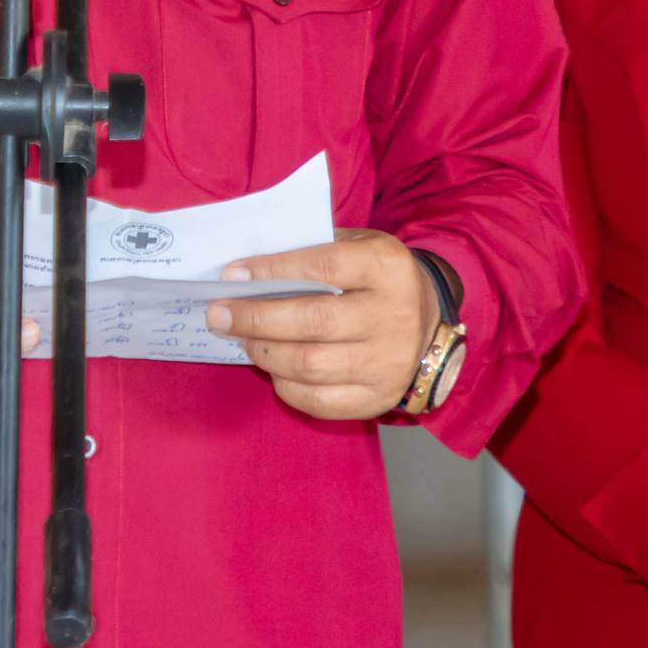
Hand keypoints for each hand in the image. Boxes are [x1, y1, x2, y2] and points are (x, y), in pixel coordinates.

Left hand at [204, 229, 434, 419]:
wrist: (429, 326)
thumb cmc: (376, 280)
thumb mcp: (359, 246)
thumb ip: (312, 249)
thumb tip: (248, 269)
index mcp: (387, 267)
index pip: (323, 266)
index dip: (273, 270)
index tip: (232, 275)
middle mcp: (393, 316)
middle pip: (313, 321)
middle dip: (256, 318)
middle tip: (219, 314)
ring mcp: (388, 363)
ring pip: (312, 365)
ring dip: (265, 353)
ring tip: (243, 340)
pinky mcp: (379, 398)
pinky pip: (320, 401)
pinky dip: (286, 386)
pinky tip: (272, 368)